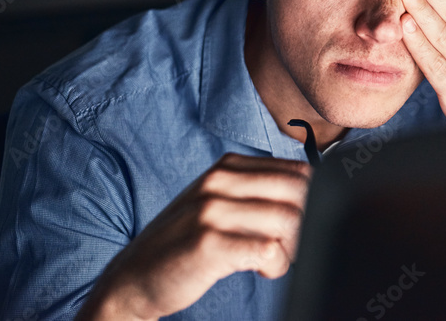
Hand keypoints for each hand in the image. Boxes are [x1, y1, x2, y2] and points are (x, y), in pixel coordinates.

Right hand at [75, 153, 309, 320]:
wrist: (131, 278)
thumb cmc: (184, 244)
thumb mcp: (218, 205)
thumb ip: (257, 195)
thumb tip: (312, 197)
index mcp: (228, 167)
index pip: (297, 170)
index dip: (314, 200)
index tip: (308, 223)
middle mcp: (220, 181)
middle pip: (299, 192)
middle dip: (309, 223)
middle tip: (296, 247)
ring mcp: (212, 210)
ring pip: (288, 220)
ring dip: (294, 248)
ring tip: (277, 260)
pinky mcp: (208, 243)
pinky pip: (269, 250)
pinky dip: (277, 265)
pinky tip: (263, 270)